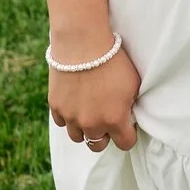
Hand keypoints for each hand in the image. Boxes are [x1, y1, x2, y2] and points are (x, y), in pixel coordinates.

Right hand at [47, 28, 140, 150]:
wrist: (83, 44)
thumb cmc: (113, 60)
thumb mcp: (133, 83)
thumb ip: (130, 105)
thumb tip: (128, 115)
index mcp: (115, 120)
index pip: (125, 144)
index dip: (128, 135)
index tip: (127, 125)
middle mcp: (92, 124)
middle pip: (97, 145)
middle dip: (104, 135)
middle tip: (106, 119)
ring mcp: (71, 117)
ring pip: (77, 137)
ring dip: (84, 129)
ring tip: (89, 113)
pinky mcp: (56, 107)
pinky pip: (62, 122)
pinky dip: (68, 116)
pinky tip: (74, 104)